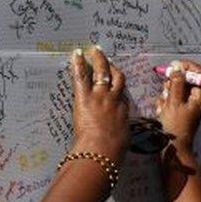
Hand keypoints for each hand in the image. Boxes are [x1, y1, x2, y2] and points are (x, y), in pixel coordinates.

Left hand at [68, 47, 128, 162]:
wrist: (102, 150)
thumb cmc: (113, 150)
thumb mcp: (122, 139)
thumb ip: (120, 132)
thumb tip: (119, 137)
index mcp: (123, 110)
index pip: (121, 94)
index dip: (118, 87)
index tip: (115, 83)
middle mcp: (114, 99)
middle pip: (116, 78)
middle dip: (112, 67)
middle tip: (108, 59)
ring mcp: (100, 95)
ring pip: (102, 72)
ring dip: (98, 60)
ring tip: (95, 50)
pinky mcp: (85, 96)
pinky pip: (81, 76)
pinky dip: (78, 64)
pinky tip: (76, 54)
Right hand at [154, 60, 200, 151]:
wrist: (172, 148)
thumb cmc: (176, 127)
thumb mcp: (174, 102)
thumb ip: (176, 83)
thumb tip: (177, 68)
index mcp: (200, 96)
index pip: (199, 72)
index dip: (187, 66)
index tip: (173, 66)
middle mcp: (196, 99)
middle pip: (186, 80)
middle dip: (173, 82)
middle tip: (167, 90)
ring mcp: (187, 105)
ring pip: (175, 89)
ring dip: (166, 93)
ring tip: (164, 105)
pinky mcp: (178, 111)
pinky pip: (170, 99)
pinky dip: (164, 103)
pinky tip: (162, 112)